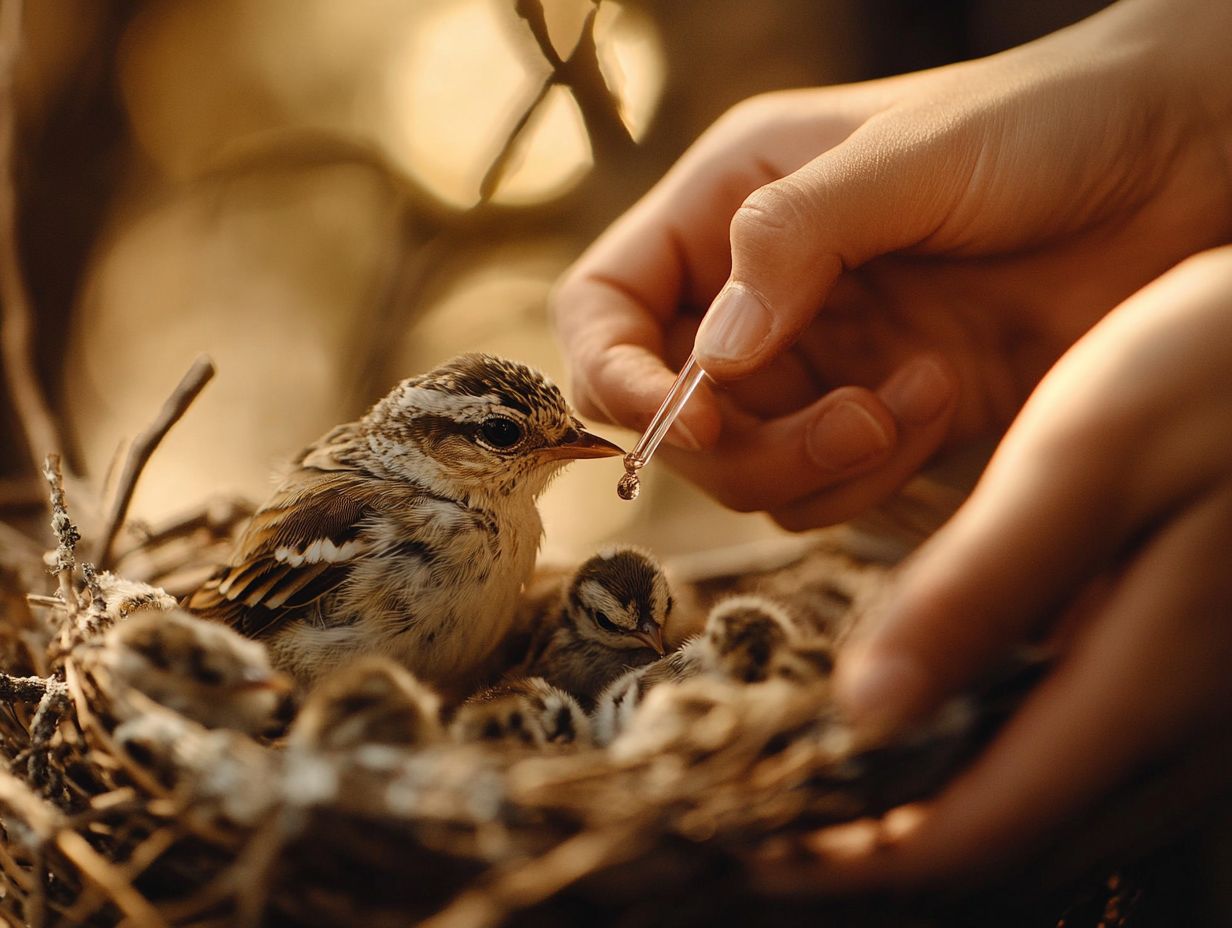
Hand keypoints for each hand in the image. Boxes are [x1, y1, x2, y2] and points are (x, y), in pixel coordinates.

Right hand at [553, 0, 1231, 528]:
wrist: (1189, 163)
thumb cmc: (1049, 122)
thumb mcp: (910, 155)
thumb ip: (793, 241)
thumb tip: (711, 362)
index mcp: (732, 207)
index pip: (609, 308)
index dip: (616, 374)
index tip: (683, 419)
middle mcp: (761, 293)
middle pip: (675, 416)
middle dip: (747, 445)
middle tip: (848, 421)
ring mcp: (822, 362)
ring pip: (750, 471)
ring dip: (820, 462)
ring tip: (918, 395)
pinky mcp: (885, 416)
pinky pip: (830, 490)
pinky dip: (876, 473)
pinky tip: (946, 398)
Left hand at [775, 245, 1231, 889]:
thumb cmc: (1217, 377)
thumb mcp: (1085, 460)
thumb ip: (979, 591)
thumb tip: (869, 711)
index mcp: (1138, 690)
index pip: (971, 841)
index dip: (853, 867)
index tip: (757, 858)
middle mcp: (1175, 734)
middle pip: (1005, 854)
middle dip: (879, 863)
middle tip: (772, 835)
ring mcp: (1197, 717)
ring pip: (1046, 824)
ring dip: (930, 828)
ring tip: (829, 798)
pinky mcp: (1193, 681)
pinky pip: (1078, 771)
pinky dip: (988, 779)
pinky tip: (936, 733)